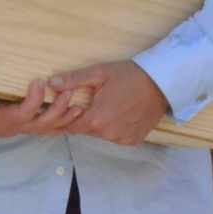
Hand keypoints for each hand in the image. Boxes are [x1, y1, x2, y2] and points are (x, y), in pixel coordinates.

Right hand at [0, 78, 86, 143]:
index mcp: (2, 120)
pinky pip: (46, 127)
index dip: (34, 99)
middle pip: (42, 123)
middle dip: (57, 109)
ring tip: (80, 105)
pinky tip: (73, 113)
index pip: (23, 112)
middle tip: (69, 91)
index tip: (40, 79)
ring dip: (64, 118)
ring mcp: (20, 127)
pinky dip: (60, 122)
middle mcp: (15, 126)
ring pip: (47, 128)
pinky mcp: (23, 125)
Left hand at [47, 61, 169, 146]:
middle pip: (87, 130)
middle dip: (88, 117)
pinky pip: (118, 136)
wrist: (162, 82)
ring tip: (113, 105)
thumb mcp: (100, 73)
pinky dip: (118, 128)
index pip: (71, 126)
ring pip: (103, 134)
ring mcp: (121, 138)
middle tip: (98, 100)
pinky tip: (124, 113)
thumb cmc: (130, 75)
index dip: (70, 116)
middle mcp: (107, 134)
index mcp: (95, 118)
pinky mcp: (133, 140)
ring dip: (103, 124)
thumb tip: (51, 83)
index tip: (75, 106)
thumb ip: (74, 80)